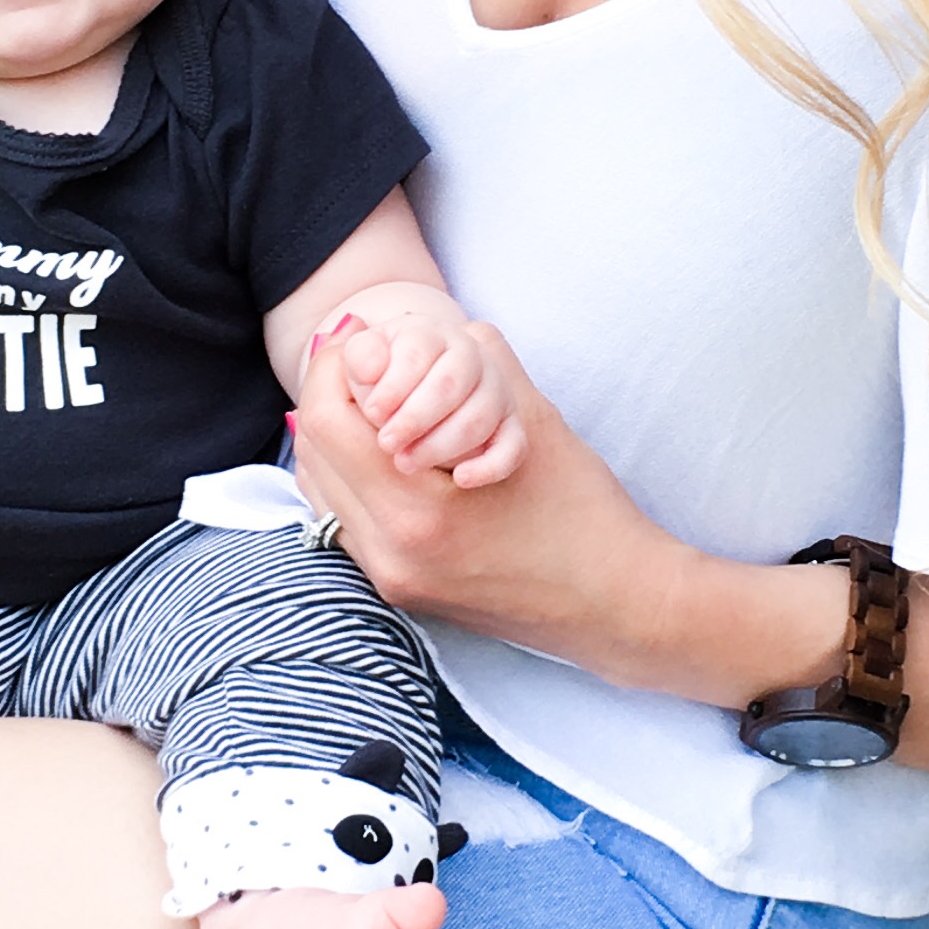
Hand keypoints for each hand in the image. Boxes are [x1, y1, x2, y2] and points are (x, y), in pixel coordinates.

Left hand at [292, 322, 667, 676]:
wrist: (614, 605)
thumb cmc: (585, 512)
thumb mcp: (535, 423)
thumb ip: (482, 363)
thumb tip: (439, 324)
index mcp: (417, 510)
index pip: (327, 419)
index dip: (334, 366)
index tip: (360, 338)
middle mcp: (390, 552)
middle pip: (313, 452)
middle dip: (330, 396)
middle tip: (362, 364)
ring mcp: (390, 577)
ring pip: (319, 488)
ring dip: (334, 438)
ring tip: (370, 402)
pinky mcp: (399, 590)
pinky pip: (341, 520)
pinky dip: (348, 476)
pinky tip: (380, 452)